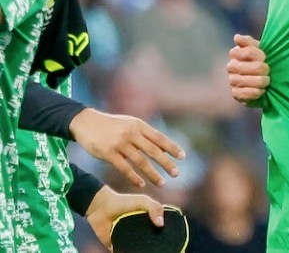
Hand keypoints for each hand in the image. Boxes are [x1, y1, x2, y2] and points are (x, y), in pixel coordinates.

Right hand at [69, 109, 184, 187]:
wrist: (86, 122)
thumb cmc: (111, 124)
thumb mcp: (130, 123)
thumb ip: (144, 134)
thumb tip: (163, 146)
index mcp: (139, 125)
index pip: (159, 138)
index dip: (172, 148)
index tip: (182, 157)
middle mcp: (131, 134)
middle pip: (153, 151)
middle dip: (166, 163)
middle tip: (176, 174)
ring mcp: (120, 144)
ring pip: (140, 162)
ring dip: (152, 174)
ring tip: (161, 183)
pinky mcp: (108, 153)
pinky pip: (124, 168)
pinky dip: (134, 177)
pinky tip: (141, 184)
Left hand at [85, 185, 163, 250]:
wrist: (101, 208)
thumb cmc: (123, 202)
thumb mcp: (143, 201)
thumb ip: (155, 208)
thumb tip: (161, 224)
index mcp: (149, 222)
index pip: (161, 231)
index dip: (166, 234)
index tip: (170, 238)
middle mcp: (141, 232)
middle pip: (152, 242)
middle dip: (156, 246)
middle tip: (160, 248)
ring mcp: (130, 240)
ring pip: (140, 249)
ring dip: (144, 250)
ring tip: (149, 251)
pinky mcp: (119, 247)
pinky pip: (125, 252)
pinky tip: (132, 252)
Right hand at [228, 34, 269, 102]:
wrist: (267, 81)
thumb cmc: (264, 61)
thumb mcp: (261, 49)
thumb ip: (250, 43)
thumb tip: (236, 37)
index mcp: (236, 53)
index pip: (247, 52)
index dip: (260, 55)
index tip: (266, 58)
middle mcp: (231, 66)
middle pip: (250, 67)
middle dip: (263, 69)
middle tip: (269, 71)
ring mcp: (232, 80)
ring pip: (247, 81)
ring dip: (261, 82)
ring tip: (267, 81)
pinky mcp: (235, 94)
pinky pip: (245, 93)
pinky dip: (256, 92)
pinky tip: (262, 90)